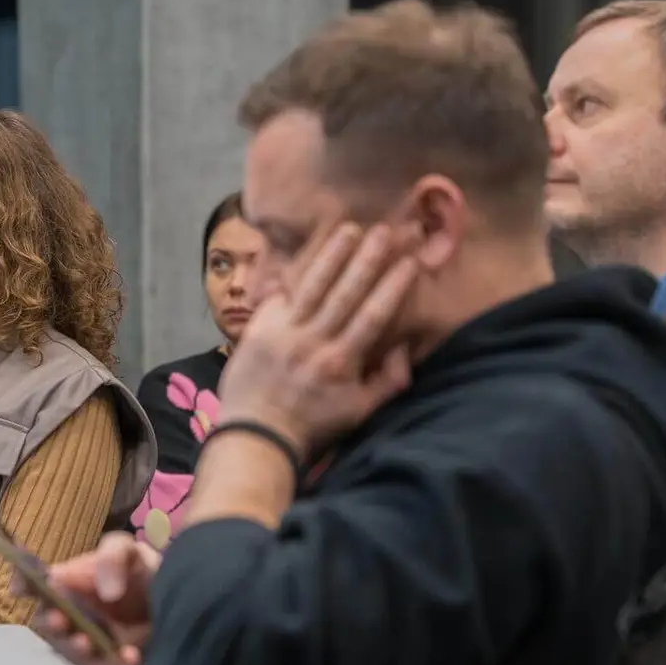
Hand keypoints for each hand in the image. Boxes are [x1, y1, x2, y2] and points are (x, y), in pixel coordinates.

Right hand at [28, 532, 160, 664]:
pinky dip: (112, 663)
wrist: (171, 597)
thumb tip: (105, 594)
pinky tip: (131, 656)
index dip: (21, 586)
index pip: (32, 583)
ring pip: (66, 649)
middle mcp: (66, 612)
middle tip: (60, 620)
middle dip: (49, 623)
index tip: (20, 590)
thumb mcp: (127, 550)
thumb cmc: (138, 569)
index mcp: (63, 582)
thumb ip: (112, 557)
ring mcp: (83, 637)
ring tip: (88, 643)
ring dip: (74, 649)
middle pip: (44, 621)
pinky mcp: (103, 658)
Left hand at [216, 222, 418, 457]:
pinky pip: (281, 295)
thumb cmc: (313, 425)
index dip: (392, 287)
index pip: (373, 315)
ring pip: (312, 286)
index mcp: (341, 362)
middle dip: (366, 260)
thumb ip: (389, 380)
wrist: (256, 435)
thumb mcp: (360, 412)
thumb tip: (406, 346)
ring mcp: (283, 333)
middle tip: (383, 231)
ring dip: (331, 255)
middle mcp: (313, 342)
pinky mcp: (258, 329)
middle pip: (345, 292)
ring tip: (349, 229)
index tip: (409, 263)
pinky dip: (295, 272)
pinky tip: (309, 250)